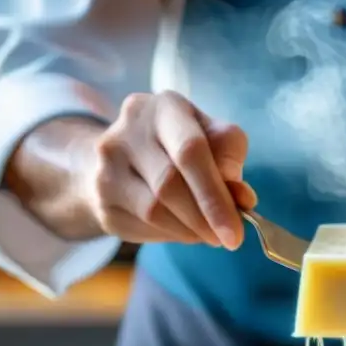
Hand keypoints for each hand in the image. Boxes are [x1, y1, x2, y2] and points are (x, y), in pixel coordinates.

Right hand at [80, 91, 256, 248]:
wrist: (123, 157)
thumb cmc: (179, 146)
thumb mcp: (212, 139)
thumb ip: (230, 162)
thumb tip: (243, 198)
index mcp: (165, 107)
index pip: (190, 151)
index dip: (215, 196)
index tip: (236, 231)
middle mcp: (129, 129)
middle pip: (170, 185)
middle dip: (205, 219)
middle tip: (227, 238)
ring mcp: (107, 164)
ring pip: (153, 210)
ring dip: (189, 230)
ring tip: (208, 233)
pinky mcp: (101, 197)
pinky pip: (141, 225)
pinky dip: (170, 235)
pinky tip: (182, 229)